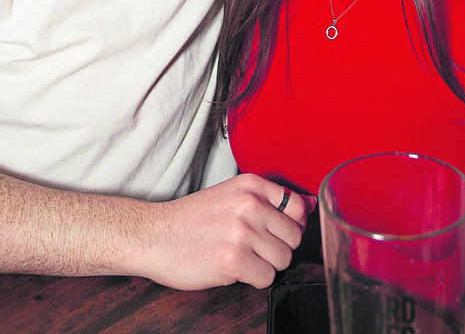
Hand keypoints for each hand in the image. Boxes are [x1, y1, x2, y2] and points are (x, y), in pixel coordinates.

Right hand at [127, 174, 313, 289]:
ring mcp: (243, 232)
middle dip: (277, 248)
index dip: (291, 226)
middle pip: (294, 238)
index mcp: (251, 185)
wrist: (154, 235)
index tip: (275, 231)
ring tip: (241, 257)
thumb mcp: (232, 195)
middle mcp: (250, 205)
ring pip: (283, 260)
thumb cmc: (191, 218)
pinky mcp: (234, 260)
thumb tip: (310, 204)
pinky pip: (267, 279)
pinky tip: (233, 268)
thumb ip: (271, 199)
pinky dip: (253, 280)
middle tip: (253, 247)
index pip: (298, 208)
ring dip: (265, 265)